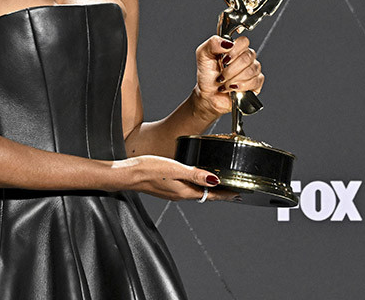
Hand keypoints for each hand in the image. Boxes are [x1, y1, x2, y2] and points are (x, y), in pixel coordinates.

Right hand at [114, 155, 234, 201]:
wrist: (127, 174)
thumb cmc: (148, 170)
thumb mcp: (175, 168)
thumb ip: (195, 174)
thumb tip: (214, 179)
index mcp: (184, 192)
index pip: (211, 195)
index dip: (225, 194)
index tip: (238, 194)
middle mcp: (179, 195)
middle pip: (205, 195)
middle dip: (219, 193)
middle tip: (232, 189)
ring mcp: (172, 192)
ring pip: (195, 192)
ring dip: (207, 189)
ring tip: (216, 184)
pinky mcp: (165, 188)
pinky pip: (185, 189)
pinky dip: (194, 185)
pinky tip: (192, 178)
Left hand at [193, 35, 263, 118]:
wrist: (208, 95)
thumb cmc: (207, 75)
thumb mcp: (203, 56)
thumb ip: (212, 44)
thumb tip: (227, 42)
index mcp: (234, 48)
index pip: (244, 41)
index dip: (235, 51)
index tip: (224, 59)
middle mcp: (245, 57)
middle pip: (248, 56)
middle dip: (231, 69)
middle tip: (221, 75)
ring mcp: (252, 69)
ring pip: (252, 70)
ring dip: (234, 79)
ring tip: (224, 83)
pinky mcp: (256, 83)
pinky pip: (256, 81)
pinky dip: (241, 86)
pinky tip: (233, 88)